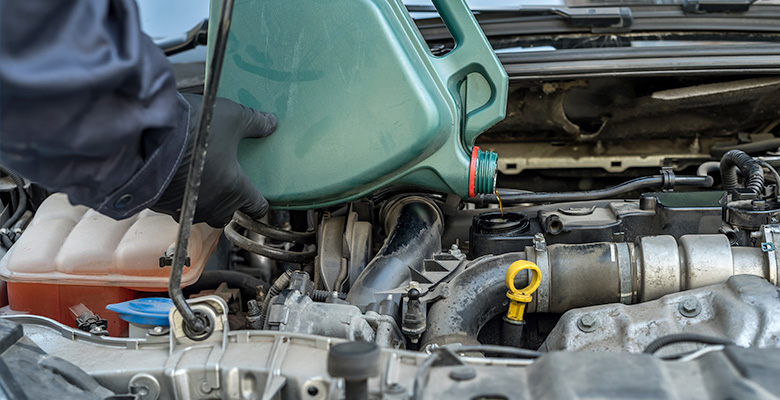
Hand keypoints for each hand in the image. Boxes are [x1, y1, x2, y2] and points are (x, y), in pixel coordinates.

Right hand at [151, 93, 276, 227]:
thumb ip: (255, 123)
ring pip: (201, 213)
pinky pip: (178, 206)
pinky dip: (182, 195)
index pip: (257, 207)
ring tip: (202, 179)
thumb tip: (270, 122)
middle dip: (230, 203)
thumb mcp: (233, 118)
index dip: (260, 202)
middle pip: (227, 214)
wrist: (144, 136)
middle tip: (228, 184)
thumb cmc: (193, 130)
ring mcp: (186, 208)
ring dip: (205, 200)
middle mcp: (212, 205)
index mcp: (235, 190)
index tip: (259, 197)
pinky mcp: (162, 205)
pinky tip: (179, 177)